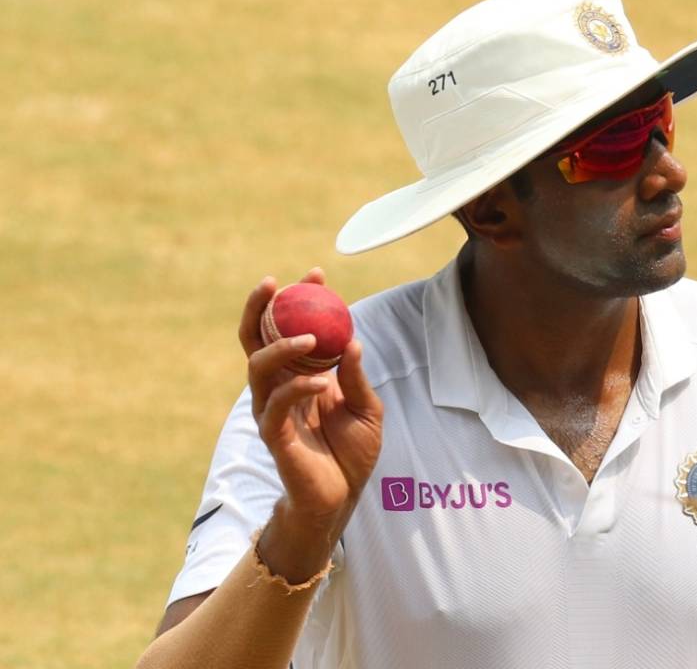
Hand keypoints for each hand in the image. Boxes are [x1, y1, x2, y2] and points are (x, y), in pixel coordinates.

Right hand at [239, 268, 383, 542]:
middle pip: (255, 339)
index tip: (317, 274)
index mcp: (300, 374)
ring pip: (258, 367)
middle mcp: (278, 386)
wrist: (344, 497)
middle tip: (276, 283)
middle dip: (261, 307)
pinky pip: (276, 404)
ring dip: (281, 346)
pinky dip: (297, 388)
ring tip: (309, 335)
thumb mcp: (367, 407)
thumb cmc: (353, 451)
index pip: (288, 328)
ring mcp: (272, 409)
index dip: (298, 300)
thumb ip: (356, 376)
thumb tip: (352, 339)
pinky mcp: (273, 435)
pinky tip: (321, 382)